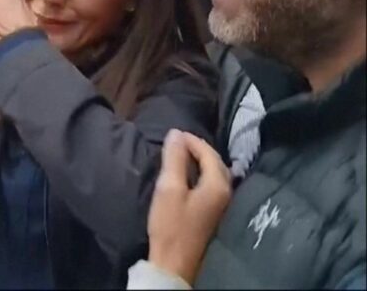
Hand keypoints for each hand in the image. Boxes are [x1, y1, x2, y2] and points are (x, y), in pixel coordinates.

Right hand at [147, 129, 231, 284]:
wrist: (174, 262)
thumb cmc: (171, 225)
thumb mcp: (169, 188)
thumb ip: (174, 159)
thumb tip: (176, 133)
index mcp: (218, 185)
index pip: (209, 153)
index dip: (192, 140)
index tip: (174, 134)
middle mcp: (226, 193)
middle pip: (216, 162)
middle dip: (198, 149)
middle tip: (178, 141)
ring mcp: (222, 205)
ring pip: (214, 174)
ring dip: (200, 161)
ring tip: (181, 155)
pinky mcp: (214, 213)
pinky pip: (211, 184)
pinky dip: (200, 174)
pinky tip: (187, 175)